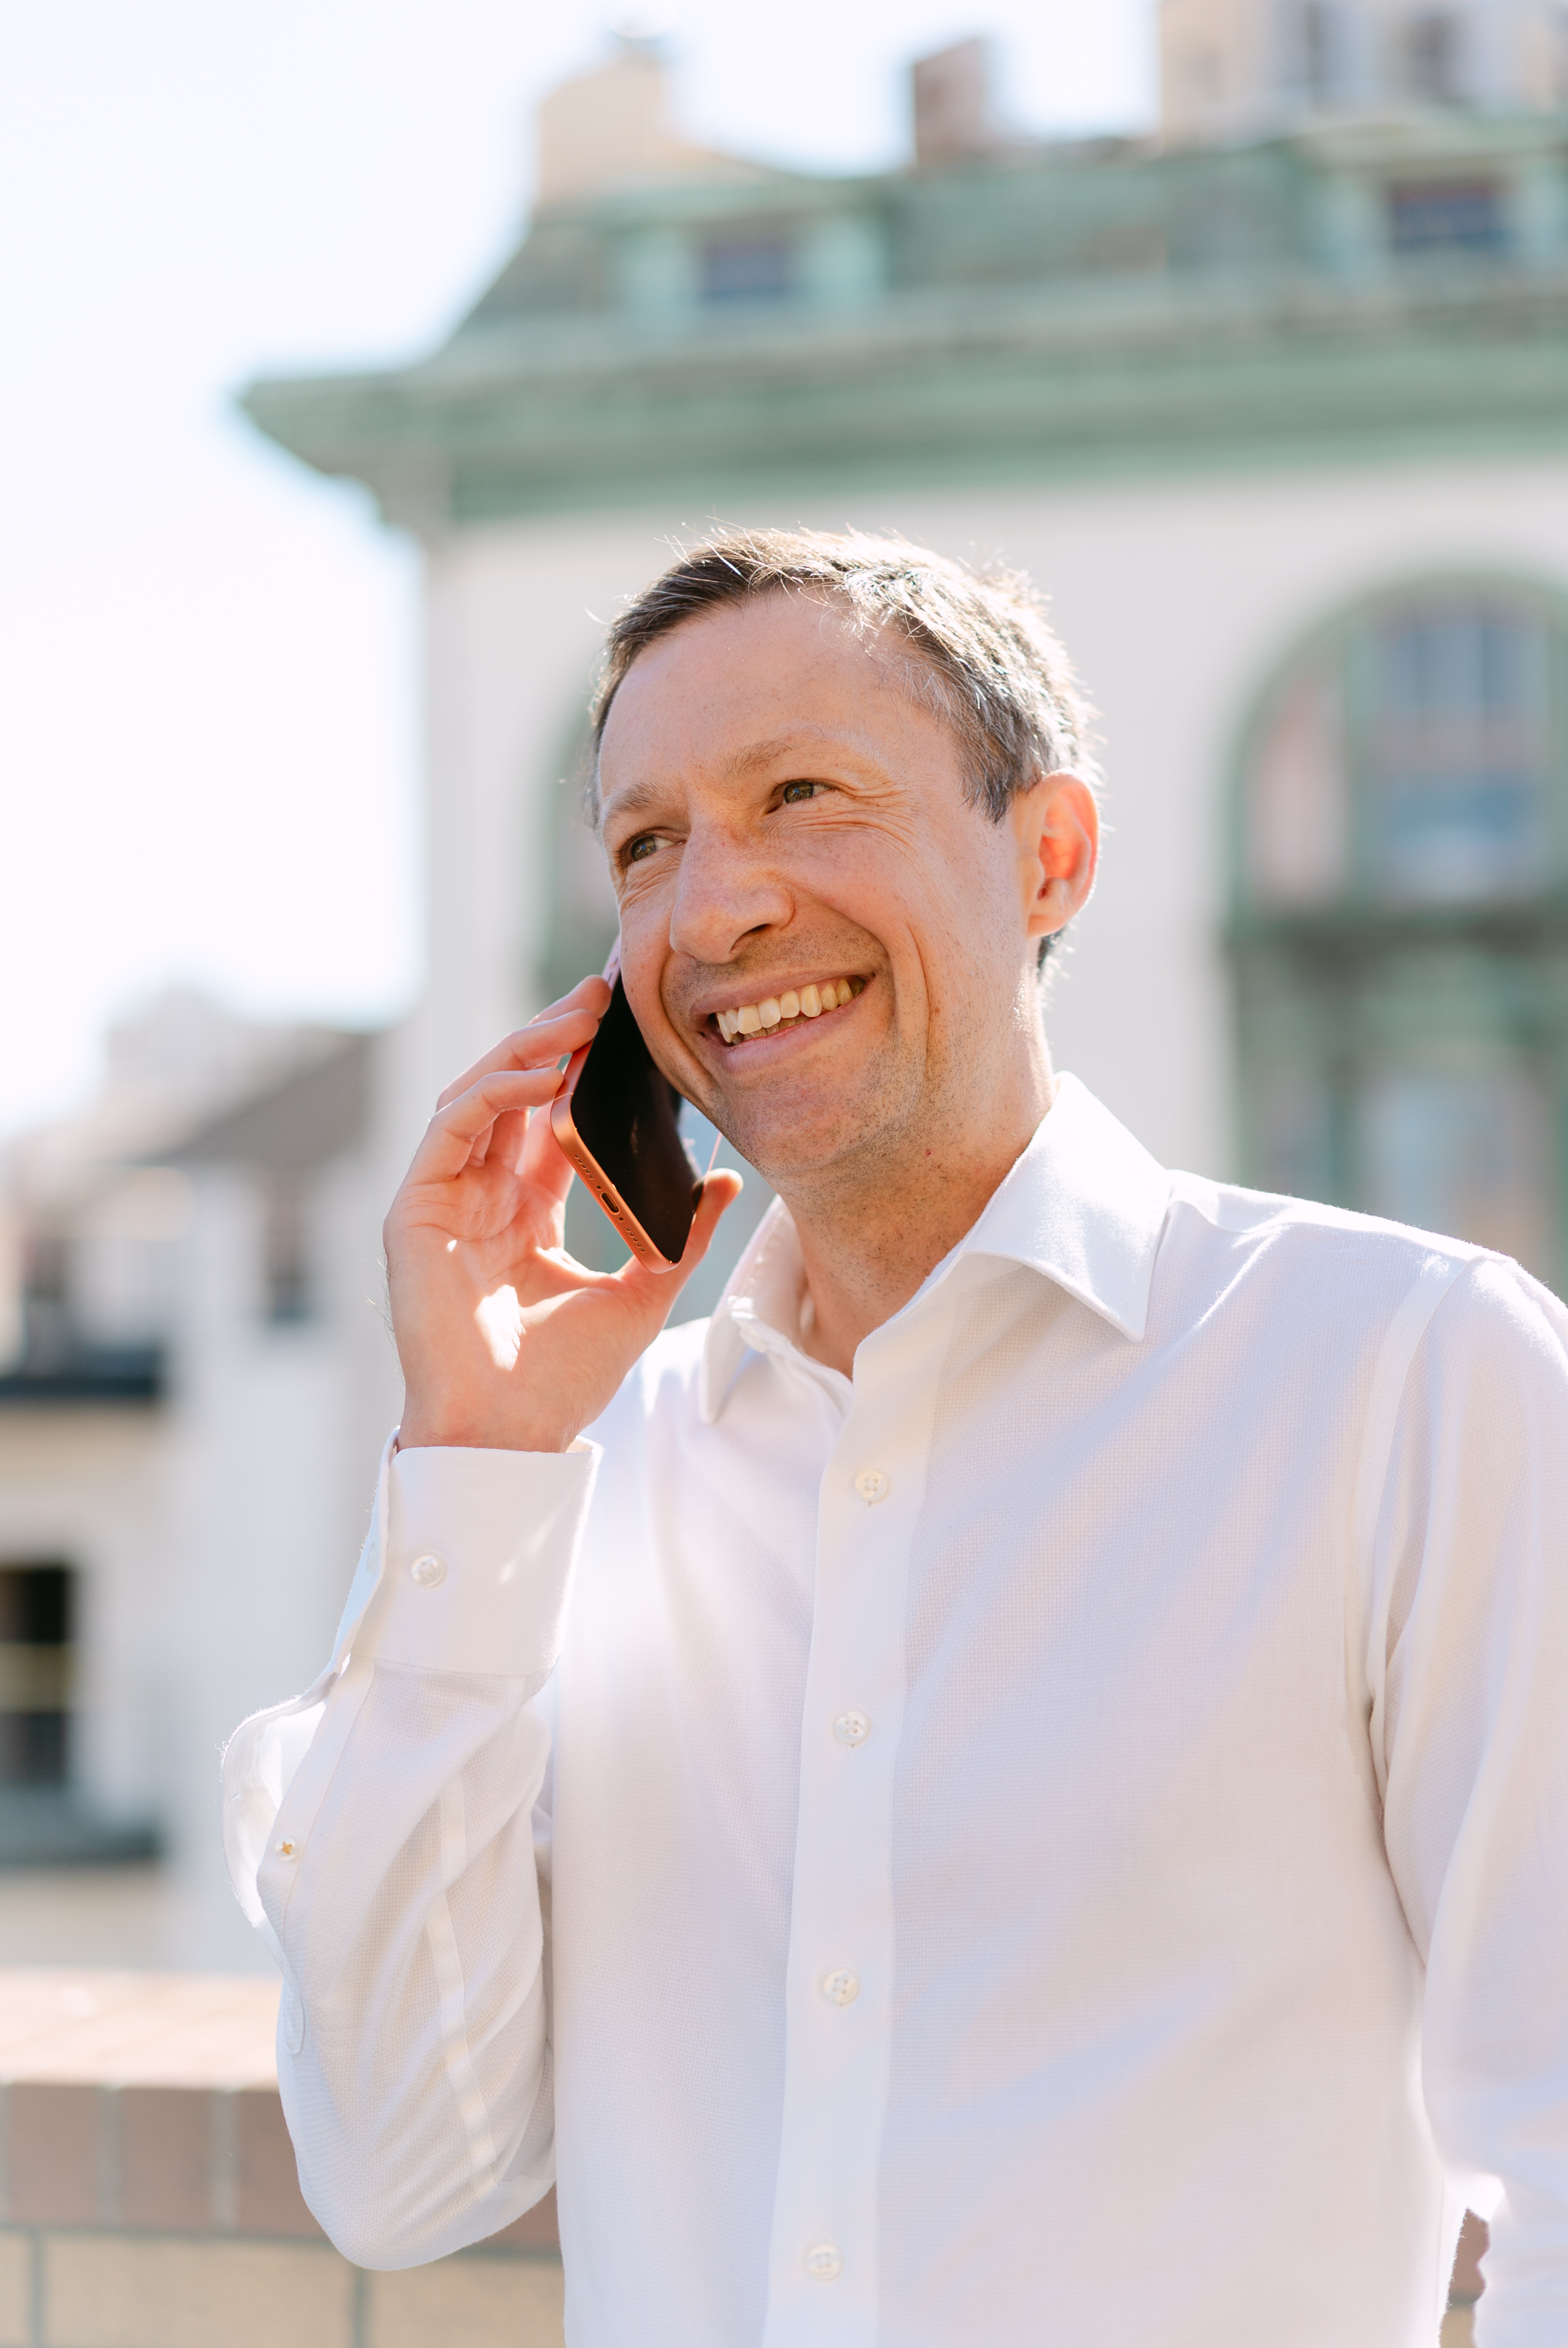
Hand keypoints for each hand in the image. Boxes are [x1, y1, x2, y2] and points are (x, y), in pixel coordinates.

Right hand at [385, 977, 742, 1451]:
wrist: (511, 1434)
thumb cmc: (563, 1379)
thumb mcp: (642, 1293)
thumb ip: (682, 1238)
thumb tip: (726, 1186)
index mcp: (526, 1209)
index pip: (549, 1116)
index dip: (582, 1066)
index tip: (624, 1023)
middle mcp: (481, 1195)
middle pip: (511, 1091)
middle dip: (553, 1036)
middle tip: (601, 994)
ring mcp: (443, 1200)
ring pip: (477, 1094)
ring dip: (526, 1048)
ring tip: (578, 1019)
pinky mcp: (414, 1211)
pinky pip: (452, 1127)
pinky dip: (494, 1092)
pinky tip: (541, 1074)